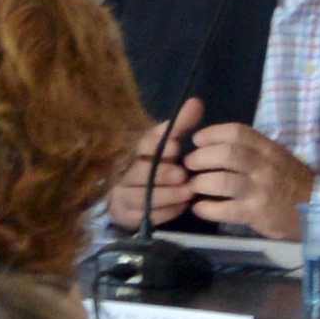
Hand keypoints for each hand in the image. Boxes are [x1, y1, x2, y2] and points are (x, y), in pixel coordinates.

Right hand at [102, 109, 205, 228]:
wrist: (131, 196)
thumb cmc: (154, 165)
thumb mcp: (167, 143)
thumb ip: (181, 125)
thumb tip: (196, 102)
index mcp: (134, 150)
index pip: (141, 145)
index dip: (157, 146)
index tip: (177, 147)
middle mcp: (124, 172)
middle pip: (138, 173)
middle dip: (161, 174)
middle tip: (182, 175)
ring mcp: (123, 195)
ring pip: (141, 196)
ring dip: (166, 195)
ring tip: (187, 193)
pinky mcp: (127, 216)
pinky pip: (145, 216)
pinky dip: (164, 212)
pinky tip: (181, 208)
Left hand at [176, 118, 319, 238]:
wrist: (316, 210)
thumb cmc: (292, 182)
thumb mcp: (277, 157)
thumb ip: (253, 150)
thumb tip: (216, 145)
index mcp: (269, 149)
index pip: (237, 132)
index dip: (212, 133)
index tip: (198, 140)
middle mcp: (264, 166)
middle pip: (226, 154)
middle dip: (200, 157)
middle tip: (190, 164)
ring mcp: (260, 190)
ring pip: (222, 180)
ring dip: (200, 182)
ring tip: (194, 186)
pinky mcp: (256, 213)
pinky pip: (225, 210)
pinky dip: (206, 209)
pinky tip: (200, 208)